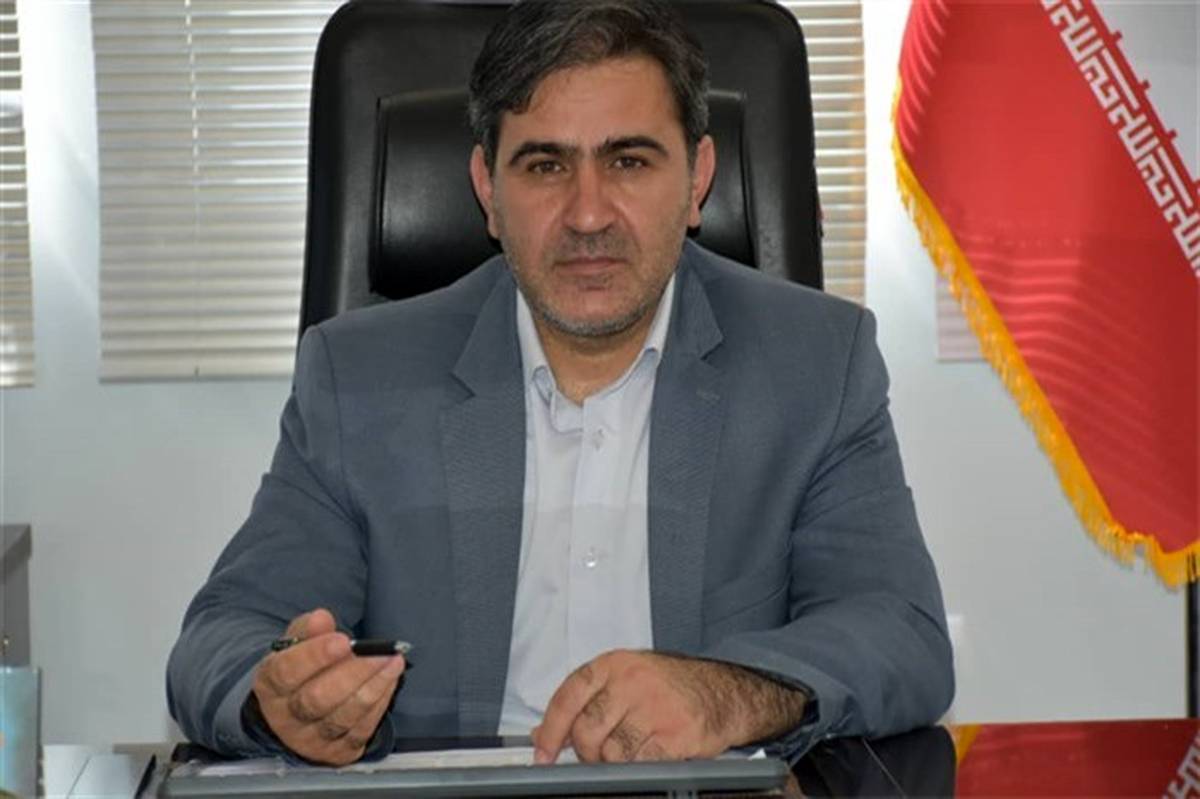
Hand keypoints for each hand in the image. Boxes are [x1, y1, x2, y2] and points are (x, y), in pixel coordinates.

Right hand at [250, 608, 405, 764]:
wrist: (296, 712)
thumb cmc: (299, 671)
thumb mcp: (295, 645)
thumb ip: (308, 630)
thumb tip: (321, 618)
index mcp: (270, 686)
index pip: (286, 673)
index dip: (314, 656)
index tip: (343, 641)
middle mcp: (286, 718)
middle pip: (317, 699)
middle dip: (353, 673)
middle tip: (380, 653)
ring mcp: (311, 740)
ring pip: (343, 717)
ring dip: (374, 686)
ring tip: (394, 662)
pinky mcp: (336, 752)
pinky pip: (361, 730)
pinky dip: (379, 703)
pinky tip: (389, 681)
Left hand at [530, 650, 746, 763]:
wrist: (723, 692)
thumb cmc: (671, 686)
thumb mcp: (626, 679)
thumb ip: (587, 700)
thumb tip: (545, 733)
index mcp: (615, 664)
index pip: (569, 695)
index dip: (551, 728)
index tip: (543, 752)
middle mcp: (632, 681)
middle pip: (586, 730)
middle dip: (586, 751)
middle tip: (597, 754)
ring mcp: (655, 707)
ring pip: (611, 753)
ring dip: (616, 761)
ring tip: (632, 749)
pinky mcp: (676, 733)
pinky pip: (641, 764)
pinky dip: (641, 765)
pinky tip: (651, 753)